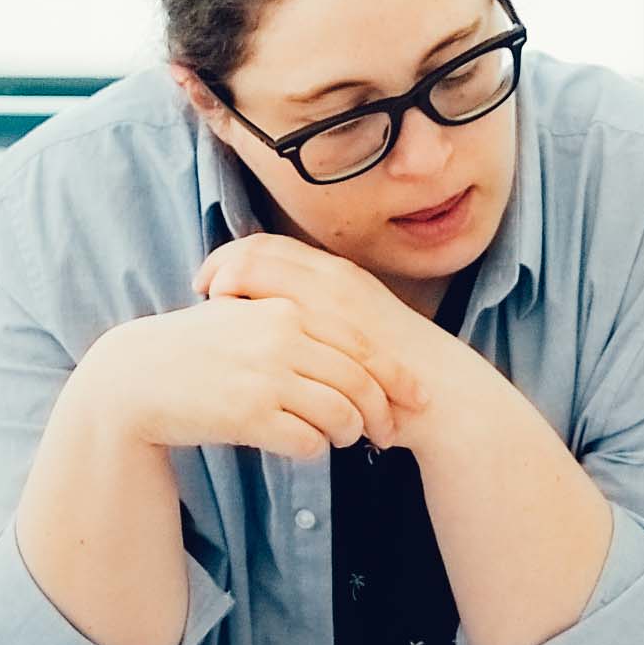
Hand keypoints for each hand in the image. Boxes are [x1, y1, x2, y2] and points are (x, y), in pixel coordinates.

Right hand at [85, 293, 406, 460]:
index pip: (360, 343)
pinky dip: (313, 449)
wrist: (134, 379)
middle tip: (384, 435)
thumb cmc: (195, 352)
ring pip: (341, 414)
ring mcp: (266, 376)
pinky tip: (301, 446)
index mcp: (284, 309)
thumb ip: (293, 324)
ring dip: (347, 434)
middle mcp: (281, 337)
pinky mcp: (249, 415)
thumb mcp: (244, 319)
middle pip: (359, 382)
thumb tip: (351, 353)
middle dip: (380, 414)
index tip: (414, 397)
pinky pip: (308, 442)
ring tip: (338, 439)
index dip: (394, 375)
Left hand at [198, 229, 442, 367]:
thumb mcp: (352, 339)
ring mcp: (336, 297)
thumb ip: (318, 324)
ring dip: (226, 277)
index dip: (232, 257)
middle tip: (199, 287)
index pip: (271, 247)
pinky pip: (277, 296)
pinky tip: (231, 324)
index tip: (210, 280)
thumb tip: (277, 329)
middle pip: (260, 247)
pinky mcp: (335, 322)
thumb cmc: (395, 379)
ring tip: (207, 302)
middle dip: (220, 262)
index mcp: (338, 274)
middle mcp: (335, 276)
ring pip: (262, 263)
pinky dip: (245, 303)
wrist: (445, 398)